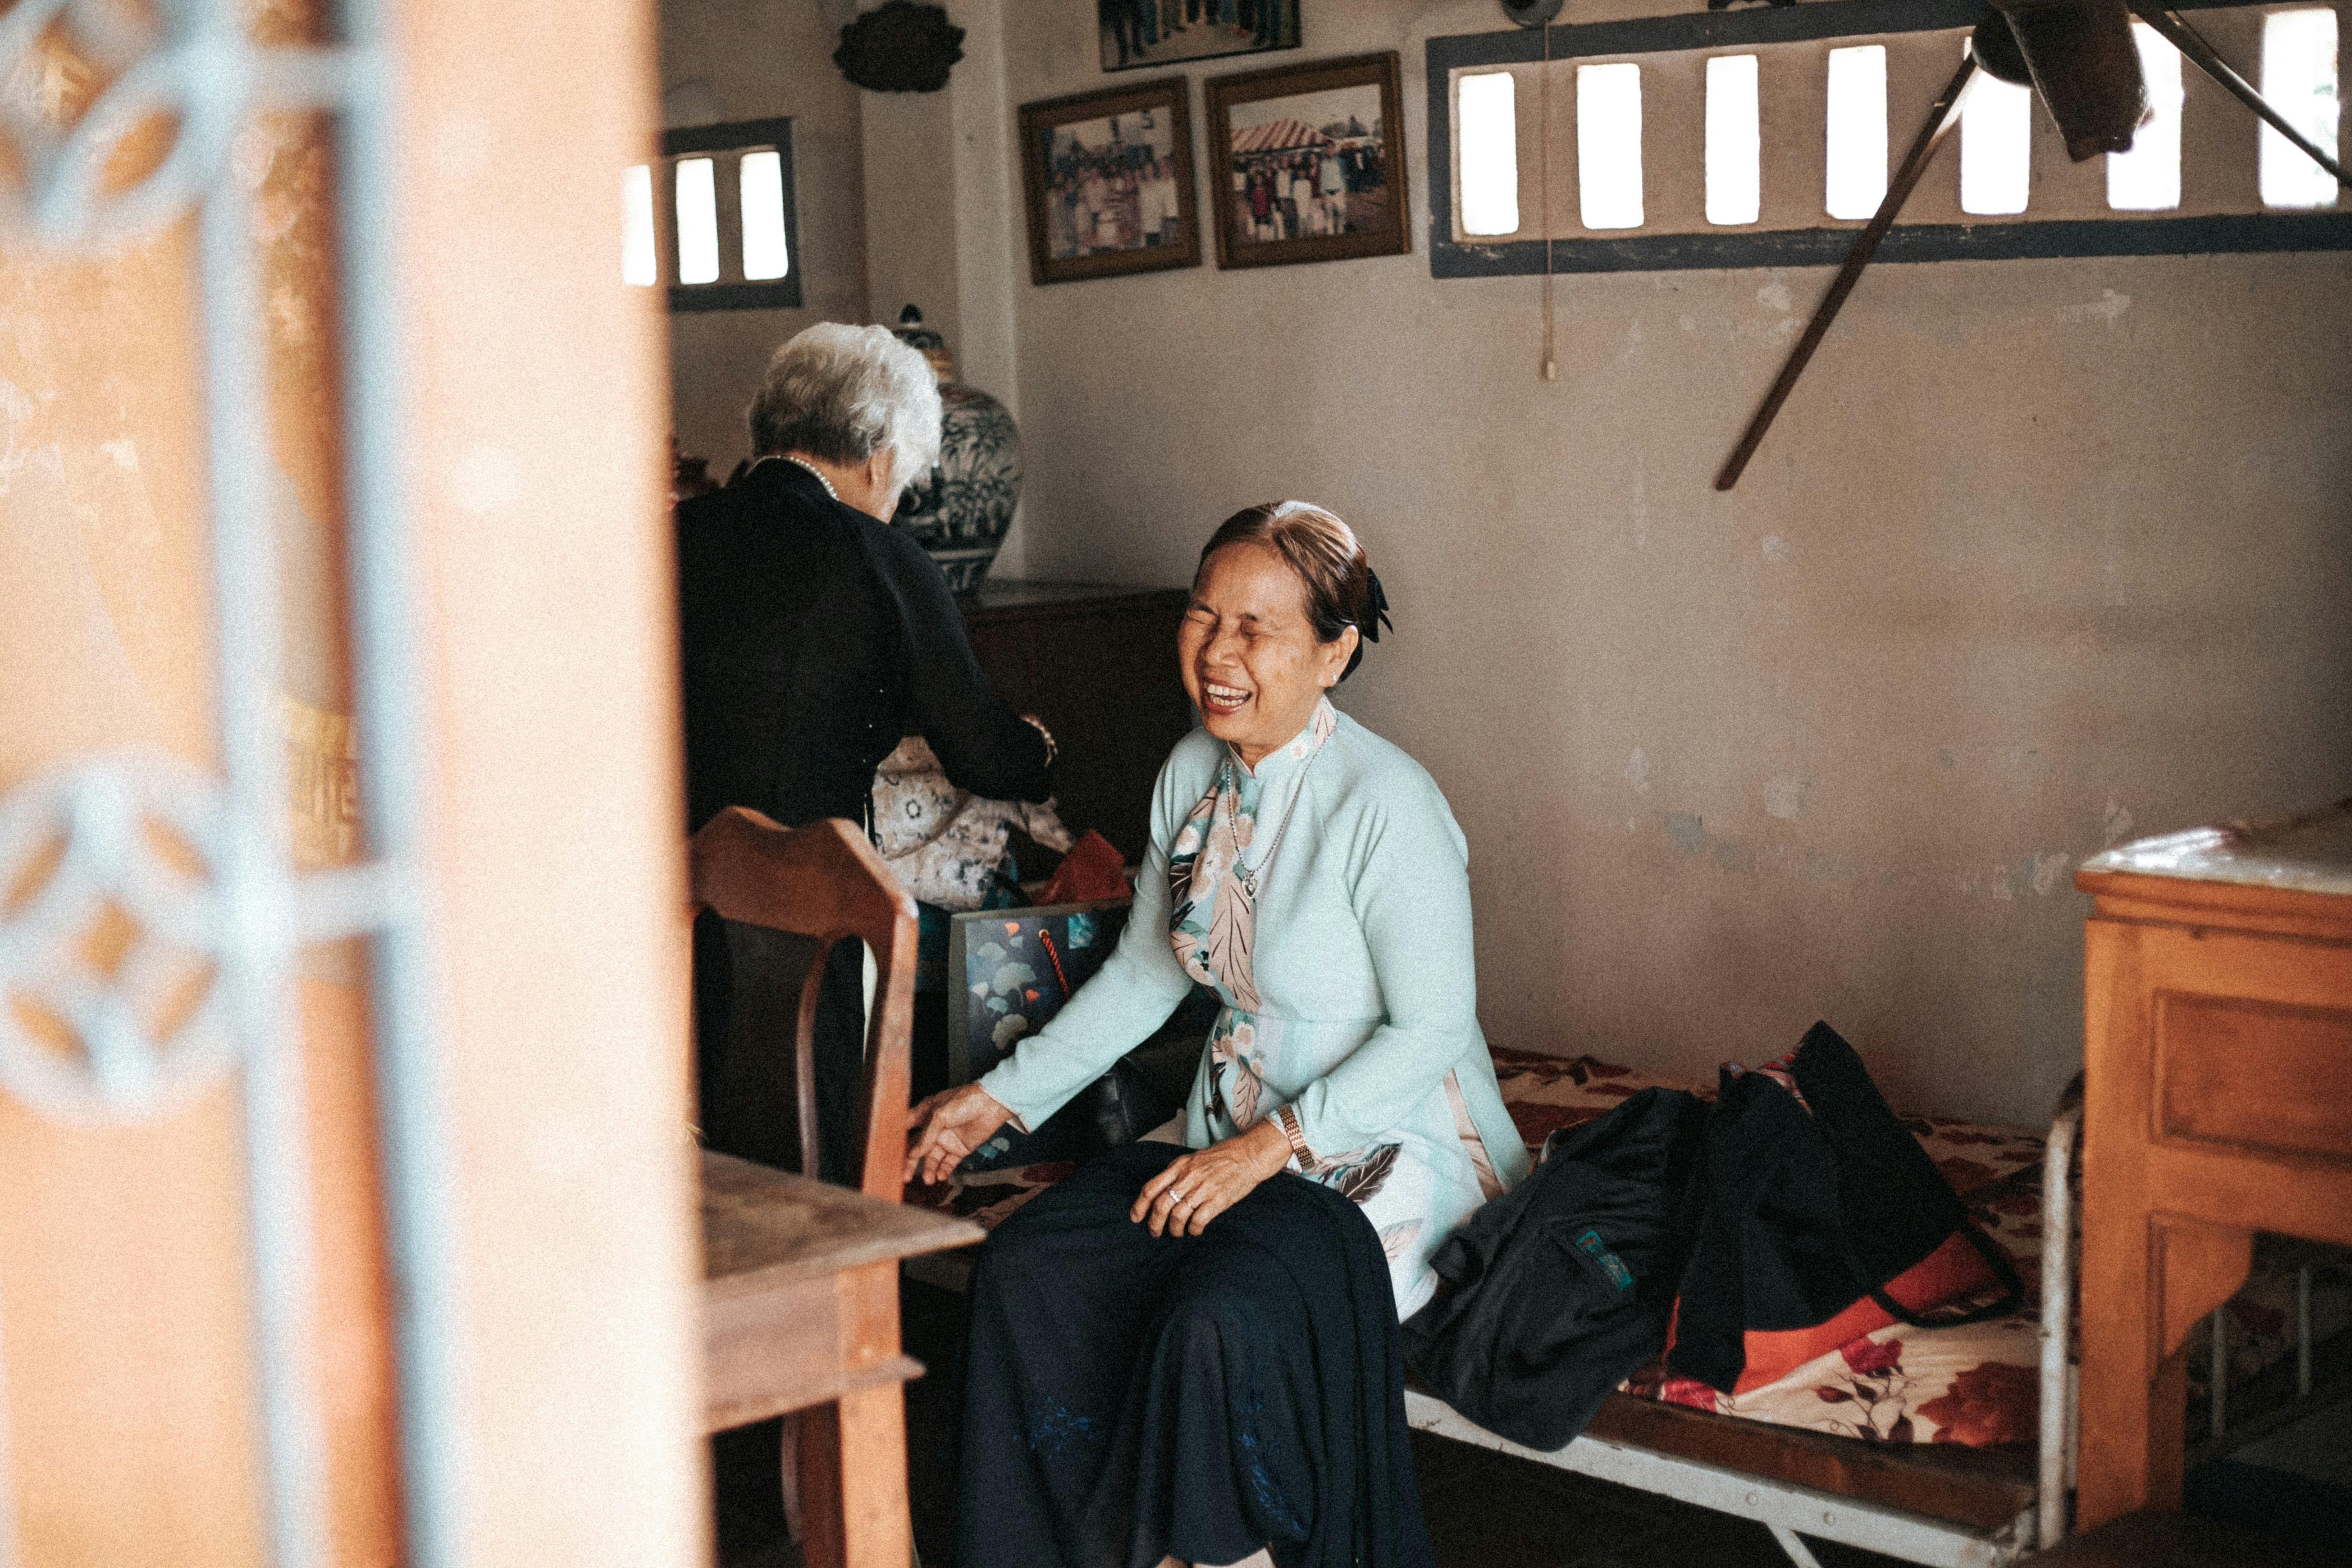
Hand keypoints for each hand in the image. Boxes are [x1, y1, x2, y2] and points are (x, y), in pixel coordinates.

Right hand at [904, 1083, 1015, 1187]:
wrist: (992, 1104)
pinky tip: (940, 1176)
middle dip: (910, 1163)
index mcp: (925, 1114)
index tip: (888, 1155)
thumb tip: (912, 1154)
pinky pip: (948, 1162)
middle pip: (917, 1148)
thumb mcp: (940, 1115)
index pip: (906, 1128)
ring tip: (929, 1179)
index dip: (897, 1141)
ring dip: (929, 1169)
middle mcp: (933, 1129)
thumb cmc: (965, 1101)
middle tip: (905, 1176)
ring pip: (932, 1158)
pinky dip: (943, 1170)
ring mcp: (947, 1139)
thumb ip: (926, 1136)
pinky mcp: (960, 1148)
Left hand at [1131, 1120, 1291, 1236]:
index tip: (1136, 1218)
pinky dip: (1193, 1230)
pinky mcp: (1218, 1200)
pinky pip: (1198, 1221)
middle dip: (1154, 1223)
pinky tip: (1195, 1230)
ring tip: (1177, 1232)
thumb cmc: (1222, 1157)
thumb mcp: (1193, 1159)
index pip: (1150, 1188)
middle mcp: (1188, 1177)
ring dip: (1174, 1229)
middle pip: (1161, 1205)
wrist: (1249, 1155)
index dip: (1139, 1206)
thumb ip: (1177, 1174)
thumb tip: (1162, 1192)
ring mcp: (1203, 1189)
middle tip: (1155, 1232)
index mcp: (1179, 1166)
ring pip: (1177, 1215)